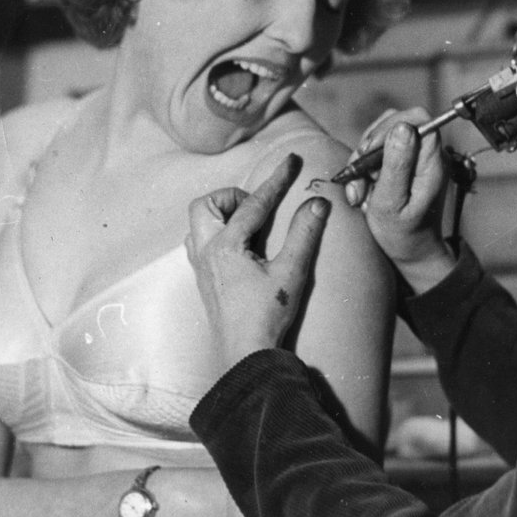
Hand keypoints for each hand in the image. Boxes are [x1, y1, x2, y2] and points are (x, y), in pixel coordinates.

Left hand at [186, 154, 330, 365]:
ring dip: (222, 215)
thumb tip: (318, 203)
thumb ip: (304, 233)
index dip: (275, 181)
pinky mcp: (204, 280)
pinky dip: (218, 234)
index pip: (253, 204)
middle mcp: (206, 252)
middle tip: (260, 208)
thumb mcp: (292, 272)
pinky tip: (241, 248)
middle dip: (233, 198)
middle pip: (206, 205)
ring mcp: (201, 267)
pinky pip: (200, 243)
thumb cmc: (267, 316)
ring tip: (250, 225)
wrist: (246, 354)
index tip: (291, 162)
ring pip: (198, 224)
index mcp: (226, 246)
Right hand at [345, 109, 455, 292]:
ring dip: (364, 159)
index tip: (370, 153)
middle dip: (370, 147)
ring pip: (383, 135)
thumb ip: (397, 164)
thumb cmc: (402, 233)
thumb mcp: (392, 202)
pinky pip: (379, 150)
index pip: (418, 119)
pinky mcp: (404, 163)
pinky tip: (364, 188)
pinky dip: (365, 166)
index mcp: (432, 162)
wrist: (410, 251)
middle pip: (396, 123)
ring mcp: (416, 158)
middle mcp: (428, 155)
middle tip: (360, 177)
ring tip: (361, 189)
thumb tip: (402, 127)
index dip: (390, 128)